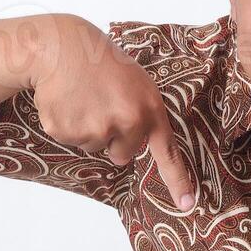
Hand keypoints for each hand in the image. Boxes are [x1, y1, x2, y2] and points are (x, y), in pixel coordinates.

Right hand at [28, 15, 196, 211]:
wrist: (63, 46)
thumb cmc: (103, 62)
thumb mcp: (137, 82)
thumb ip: (144, 113)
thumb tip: (138, 144)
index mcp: (149, 109)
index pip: (168, 152)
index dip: (178, 180)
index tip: (187, 204)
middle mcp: (127, 122)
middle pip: (122, 155)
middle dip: (113, 138)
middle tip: (103, 105)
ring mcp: (96, 128)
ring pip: (94, 147)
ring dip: (89, 127)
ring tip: (85, 97)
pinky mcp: (67, 131)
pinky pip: (71, 140)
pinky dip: (67, 124)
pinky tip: (68, 101)